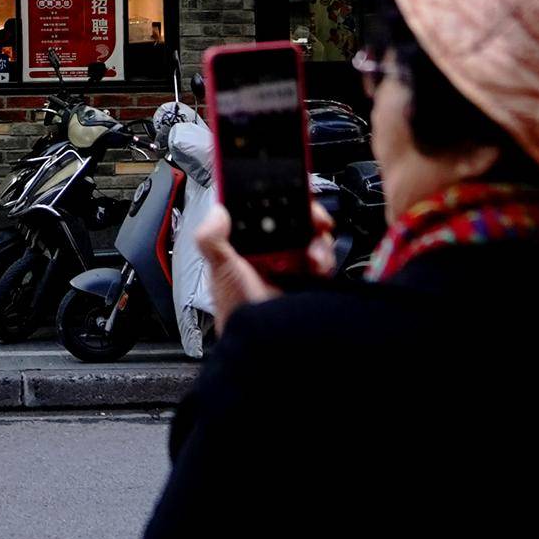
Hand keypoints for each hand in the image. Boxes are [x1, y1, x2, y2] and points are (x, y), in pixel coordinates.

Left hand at [191, 197, 337, 337]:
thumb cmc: (238, 313)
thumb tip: (218, 211)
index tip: (290, 191)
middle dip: (307, 215)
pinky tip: (318, 267)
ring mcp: (292, 264)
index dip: (278, 197)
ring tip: (313, 254)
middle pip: (294, 218)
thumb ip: (212, 239)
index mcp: (246, 242)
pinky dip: (326, 258)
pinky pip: (325, 257)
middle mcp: (270, 250)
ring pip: (313, 235)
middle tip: (313, 220)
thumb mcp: (220, 270)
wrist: (266, 347)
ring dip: (318, 239)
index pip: (264, 209)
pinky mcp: (310, 278)